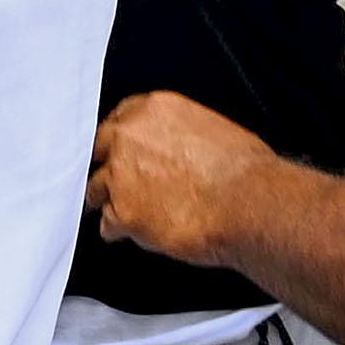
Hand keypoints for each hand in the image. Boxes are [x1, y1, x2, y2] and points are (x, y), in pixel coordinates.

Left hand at [89, 91, 275, 262]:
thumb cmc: (242, 171)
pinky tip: (136, 234)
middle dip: (105, 167)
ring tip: (127, 216)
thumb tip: (171, 151)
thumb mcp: (209, 129)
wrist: (248, 204)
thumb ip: (176, 134)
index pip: (118, 120)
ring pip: (96, 188)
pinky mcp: (122, 212)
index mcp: (153, 109)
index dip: (120, 142)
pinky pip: (107, 225)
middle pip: (98, 150)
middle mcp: (129, 136)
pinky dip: (119, 232)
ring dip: (110, 202)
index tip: (122, 154)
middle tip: (114, 185)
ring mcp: (120, 175)